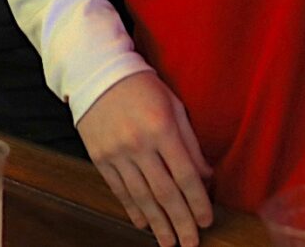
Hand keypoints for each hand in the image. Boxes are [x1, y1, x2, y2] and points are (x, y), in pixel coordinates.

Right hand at [76, 70, 213, 246]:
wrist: (98, 73)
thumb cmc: (143, 87)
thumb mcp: (174, 106)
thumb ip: (190, 143)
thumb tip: (206, 177)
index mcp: (162, 128)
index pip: (186, 175)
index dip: (198, 202)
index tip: (207, 221)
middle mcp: (139, 144)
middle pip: (164, 193)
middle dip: (180, 222)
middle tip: (190, 243)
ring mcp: (116, 153)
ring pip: (141, 197)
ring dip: (157, 224)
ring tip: (169, 242)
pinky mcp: (100, 158)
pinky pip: (119, 190)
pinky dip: (133, 210)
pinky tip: (144, 224)